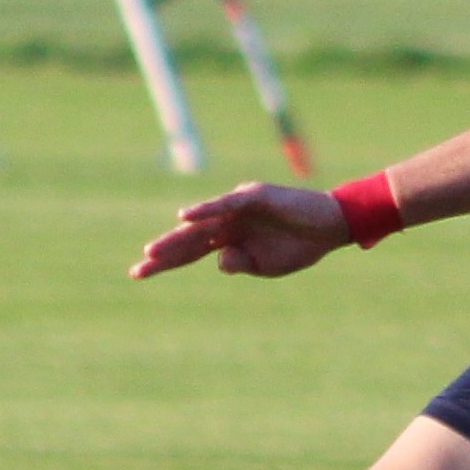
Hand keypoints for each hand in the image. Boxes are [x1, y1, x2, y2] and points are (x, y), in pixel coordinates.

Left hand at [130, 183, 352, 280]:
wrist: (331, 228)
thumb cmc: (300, 246)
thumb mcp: (266, 267)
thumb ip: (240, 264)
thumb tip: (219, 261)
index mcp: (227, 239)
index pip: (189, 252)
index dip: (165, 262)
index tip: (138, 273)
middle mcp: (226, 221)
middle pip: (188, 238)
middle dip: (164, 253)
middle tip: (139, 267)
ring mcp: (237, 207)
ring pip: (200, 223)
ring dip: (177, 236)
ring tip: (153, 250)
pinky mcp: (253, 196)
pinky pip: (224, 204)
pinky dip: (205, 210)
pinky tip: (185, 217)